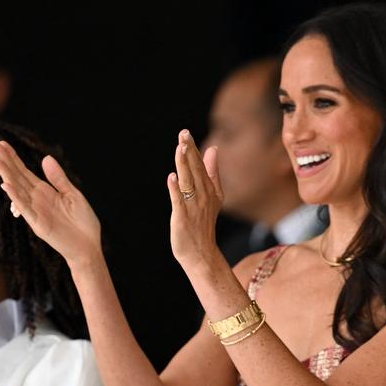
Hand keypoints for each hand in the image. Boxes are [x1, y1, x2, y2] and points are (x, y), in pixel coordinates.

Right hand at [0, 141, 103, 269]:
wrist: (88, 246)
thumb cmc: (82, 222)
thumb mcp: (73, 195)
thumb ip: (59, 179)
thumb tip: (46, 158)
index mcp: (44, 191)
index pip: (24, 171)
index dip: (13, 158)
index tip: (1, 144)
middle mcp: (36, 199)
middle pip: (17, 177)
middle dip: (5, 162)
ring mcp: (35, 212)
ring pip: (17, 190)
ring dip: (6, 176)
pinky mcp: (38, 224)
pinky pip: (25, 209)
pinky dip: (16, 198)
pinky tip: (7, 186)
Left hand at [167, 130, 223, 274]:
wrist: (202, 253)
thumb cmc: (204, 223)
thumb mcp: (214, 195)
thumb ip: (212, 172)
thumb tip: (213, 149)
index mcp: (210, 189)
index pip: (200, 166)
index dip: (193, 149)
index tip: (186, 133)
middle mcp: (203, 196)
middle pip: (195, 170)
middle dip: (189, 152)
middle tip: (183, 134)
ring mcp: (193, 207)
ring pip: (188, 182)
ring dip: (184, 165)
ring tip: (180, 149)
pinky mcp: (182, 218)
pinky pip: (179, 201)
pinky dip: (175, 189)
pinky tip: (171, 177)